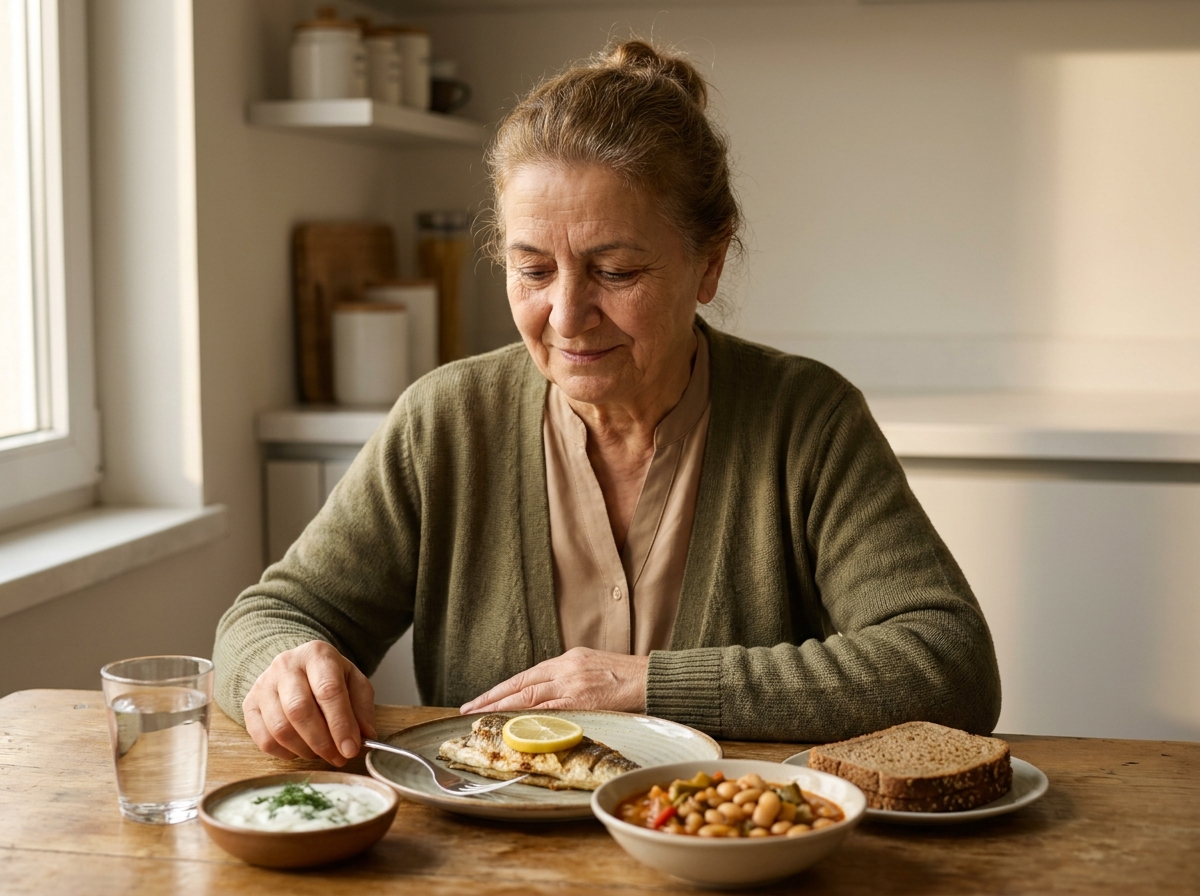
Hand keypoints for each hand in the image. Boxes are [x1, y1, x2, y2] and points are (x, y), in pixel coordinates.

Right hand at [243, 640, 376, 766]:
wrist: (298, 667)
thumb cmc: (329, 677)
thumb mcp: (354, 683)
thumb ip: (362, 708)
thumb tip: (365, 737)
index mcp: (317, 654)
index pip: (328, 691)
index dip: (340, 724)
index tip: (351, 749)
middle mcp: (286, 665)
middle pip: (299, 711)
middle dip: (322, 742)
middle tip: (338, 758)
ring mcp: (263, 684)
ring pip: (280, 728)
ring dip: (305, 750)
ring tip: (322, 753)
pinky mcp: (249, 704)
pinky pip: (263, 739)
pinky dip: (285, 753)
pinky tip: (301, 750)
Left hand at [460, 647, 647, 714]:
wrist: (650, 678)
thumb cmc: (625, 676)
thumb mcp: (592, 667)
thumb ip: (570, 679)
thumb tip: (549, 696)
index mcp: (567, 659)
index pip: (526, 675)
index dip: (501, 689)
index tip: (480, 698)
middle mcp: (566, 669)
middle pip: (521, 685)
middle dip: (492, 698)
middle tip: (467, 709)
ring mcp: (573, 685)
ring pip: (529, 697)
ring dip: (502, 709)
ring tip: (480, 717)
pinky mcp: (583, 701)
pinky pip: (550, 712)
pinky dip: (529, 719)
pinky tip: (512, 726)